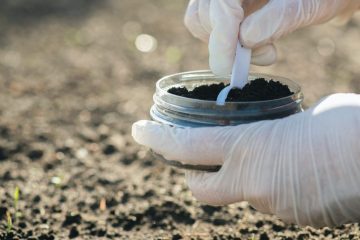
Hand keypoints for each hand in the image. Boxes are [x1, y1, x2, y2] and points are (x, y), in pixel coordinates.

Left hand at [132, 93, 359, 226]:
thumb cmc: (343, 127)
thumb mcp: (295, 120)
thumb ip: (271, 133)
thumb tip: (271, 139)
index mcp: (248, 149)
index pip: (185, 148)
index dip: (157, 140)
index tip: (138, 131)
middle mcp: (252, 184)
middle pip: (199, 188)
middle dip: (192, 177)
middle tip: (196, 161)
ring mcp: (272, 207)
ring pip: (240, 196)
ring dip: (242, 180)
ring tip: (267, 159)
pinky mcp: (294, 219)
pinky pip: (270, 204)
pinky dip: (271, 189)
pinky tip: (293, 174)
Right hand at [185, 0, 359, 74]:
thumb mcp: (308, 4)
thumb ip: (278, 18)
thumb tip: (245, 39)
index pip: (220, 5)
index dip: (222, 38)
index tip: (231, 67)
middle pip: (202, 16)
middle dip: (226, 46)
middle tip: (265, 55)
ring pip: (199, 22)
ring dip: (225, 46)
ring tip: (263, 48)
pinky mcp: (223, 6)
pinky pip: (206, 25)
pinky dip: (224, 43)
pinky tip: (252, 43)